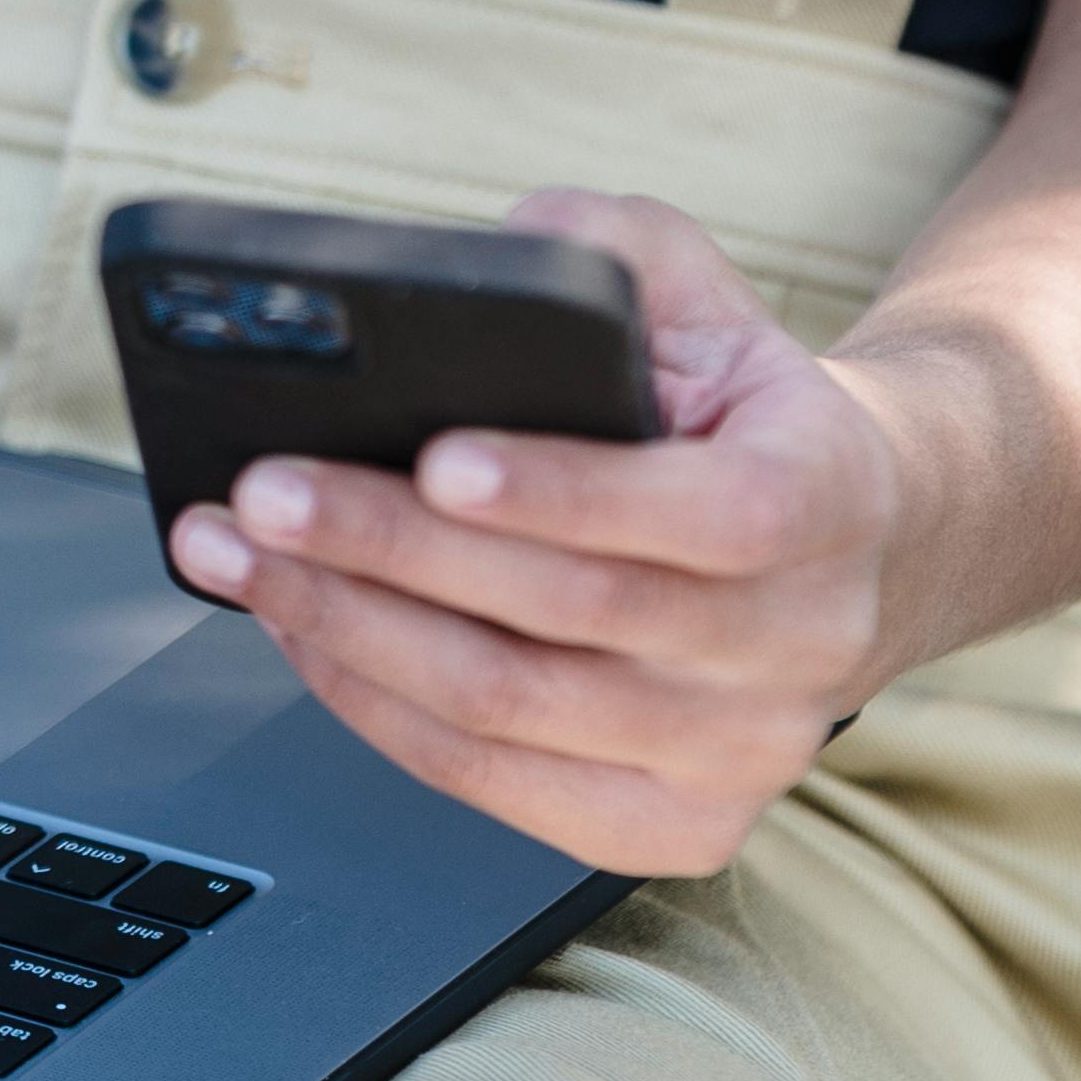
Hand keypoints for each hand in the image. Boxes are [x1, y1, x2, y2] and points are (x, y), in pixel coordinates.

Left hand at [160, 191, 911, 878]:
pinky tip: (302, 627)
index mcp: (825, 495)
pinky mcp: (672, 825)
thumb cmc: (736, 410)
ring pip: (510, 709)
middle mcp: (800, 642)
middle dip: (389, 547)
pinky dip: (374, 705)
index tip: (435, 458)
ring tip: (238, 555)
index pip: (710, 514)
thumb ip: (604, 254)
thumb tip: (487, 261)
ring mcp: (739, 754)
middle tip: (262, 490)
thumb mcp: (696, 293)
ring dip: (348, 629)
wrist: (843, 549)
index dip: (565, 492)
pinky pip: (492, 782)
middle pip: (572, 617)